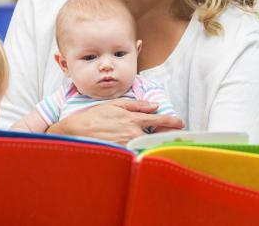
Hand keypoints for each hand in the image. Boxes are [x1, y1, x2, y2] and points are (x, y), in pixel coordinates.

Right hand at [47, 100, 183, 144]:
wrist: (77, 131)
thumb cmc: (95, 116)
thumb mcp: (116, 104)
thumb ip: (137, 105)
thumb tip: (155, 106)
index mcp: (133, 119)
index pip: (159, 121)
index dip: (172, 122)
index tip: (181, 122)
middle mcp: (133, 133)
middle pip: (158, 137)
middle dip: (168, 136)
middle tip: (178, 136)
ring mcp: (128, 146)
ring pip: (149, 146)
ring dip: (157, 145)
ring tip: (164, 145)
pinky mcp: (122, 154)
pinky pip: (137, 154)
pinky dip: (144, 153)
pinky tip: (147, 153)